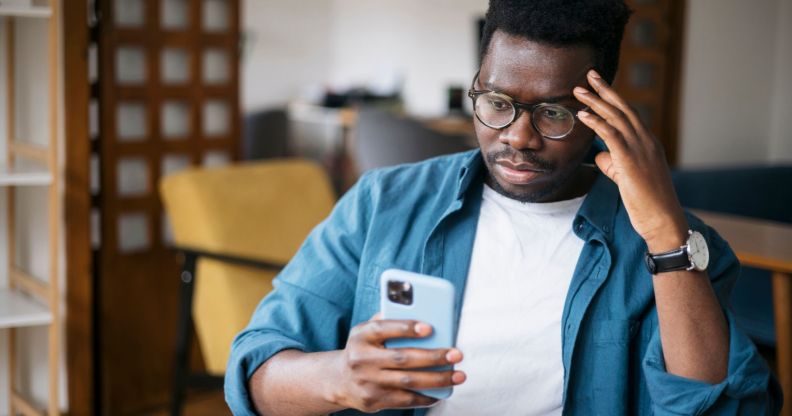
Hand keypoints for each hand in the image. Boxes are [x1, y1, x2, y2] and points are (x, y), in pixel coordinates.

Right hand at [328, 314, 465, 412]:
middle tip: (456, 354)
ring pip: (408, 382)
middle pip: (402, 358)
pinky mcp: (374, 401)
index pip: (383, 328)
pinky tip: (442, 391)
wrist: (339, 380)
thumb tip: (421, 311)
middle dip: (434, 357)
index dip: (406, 327)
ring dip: (438, 379)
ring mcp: (368, 382)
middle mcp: (362, 359)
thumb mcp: (366, 331)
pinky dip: (426, 396)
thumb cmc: (364, 349)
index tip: (429, 327)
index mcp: (361, 336)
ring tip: (458, 375)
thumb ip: (388, 319)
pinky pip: (406, 400)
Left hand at [573, 69, 687, 251]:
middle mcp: (646, 141)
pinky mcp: (630, 160)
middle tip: (588, 75)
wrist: (662, 219)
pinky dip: (596, 122)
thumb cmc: (646, 202)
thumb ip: (614, 163)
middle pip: (622, 108)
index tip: (598, 85)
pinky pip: (611, 135)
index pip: (628, 114)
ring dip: (595, 101)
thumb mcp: (626, 178)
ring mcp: (640, 149)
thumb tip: (600, 153)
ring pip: (616, 117)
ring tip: (578, 90)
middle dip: (604, 90)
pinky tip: (583, 115)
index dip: (612, 98)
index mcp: (647, 143)